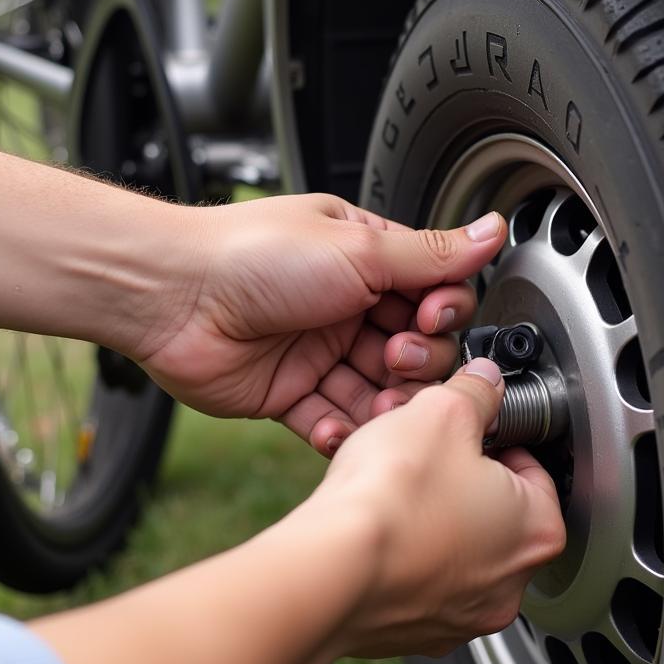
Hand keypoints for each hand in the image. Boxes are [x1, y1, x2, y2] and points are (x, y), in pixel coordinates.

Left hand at [135, 194, 506, 454]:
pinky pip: (330, 421)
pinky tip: (339, 432)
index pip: (433, 294)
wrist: (171, 295)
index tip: (432, 318)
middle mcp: (348, 305)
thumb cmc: (255, 254)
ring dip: (385, 405)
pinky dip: (340, 432)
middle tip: (393, 357)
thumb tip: (492, 230)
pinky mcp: (289, 393)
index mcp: (367, 259)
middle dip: (414, 362)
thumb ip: (431, 255)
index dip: (443, 314)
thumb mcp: (359, 249)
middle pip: (414, 350)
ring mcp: (319, 351)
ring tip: (377, 410)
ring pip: (377, 391)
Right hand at [297, 358, 566, 656]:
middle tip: (426, 453)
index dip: (496, 439)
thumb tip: (484, 383)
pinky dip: (400, 555)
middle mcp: (509, 584)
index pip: (535, 469)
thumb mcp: (443, 411)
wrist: (329, 569)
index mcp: (537, 530)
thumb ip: (476, 392)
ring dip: (429, 516)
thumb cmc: (392, 499)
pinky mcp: (414, 632)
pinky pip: (415, 582)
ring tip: (394, 488)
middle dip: (460, 476)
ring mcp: (461, 615)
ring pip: (454, 548)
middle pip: (495, 512)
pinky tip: (375, 529)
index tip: (468, 429)